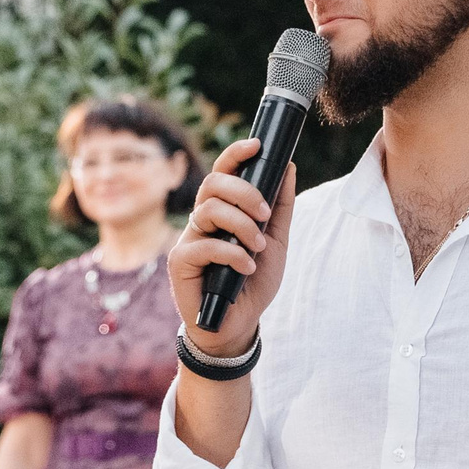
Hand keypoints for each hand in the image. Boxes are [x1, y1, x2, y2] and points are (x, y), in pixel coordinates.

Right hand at [169, 138, 296, 358]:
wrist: (239, 323)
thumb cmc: (253, 282)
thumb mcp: (276, 241)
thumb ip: (279, 206)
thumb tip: (288, 166)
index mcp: (223, 211)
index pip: (222, 171)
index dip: (235, 153)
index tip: (257, 144)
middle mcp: (202, 220)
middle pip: (213, 183)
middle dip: (243, 192)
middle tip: (264, 213)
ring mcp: (189, 239)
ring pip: (208, 210)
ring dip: (241, 225)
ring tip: (257, 246)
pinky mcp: (180, 261)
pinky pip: (205, 244)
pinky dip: (232, 253)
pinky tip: (246, 267)